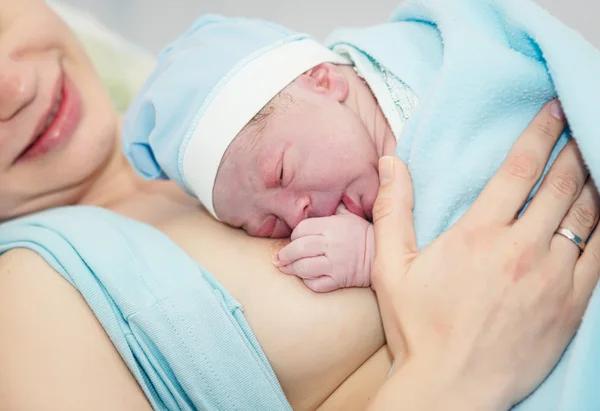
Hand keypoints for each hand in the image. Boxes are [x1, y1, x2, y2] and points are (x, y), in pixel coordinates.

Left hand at [274, 212, 373, 291]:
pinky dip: (308, 282)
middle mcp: (330, 244)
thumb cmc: (363, 233)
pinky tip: (305, 278)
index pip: (301, 230)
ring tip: (284, 269)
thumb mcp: (349, 215)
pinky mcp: (339, 279)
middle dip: (284, 255)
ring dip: (291, 269)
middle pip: (298, 249)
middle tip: (278, 259)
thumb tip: (319, 198)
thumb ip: (333, 209)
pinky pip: (316, 284)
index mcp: (330, 226)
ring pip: (304, 268)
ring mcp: (334, 263)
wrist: (382, 254)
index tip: (293, 240)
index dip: (294, 236)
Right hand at [371, 100, 599, 408]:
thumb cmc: (418, 327)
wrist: (452, 388)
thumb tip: (391, 161)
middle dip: (573, 148)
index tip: (554, 110)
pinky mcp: (571, 304)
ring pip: (586, 215)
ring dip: (593, 181)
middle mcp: (521, 249)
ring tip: (595, 159)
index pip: (519, 169)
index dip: (540, 133)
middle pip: (561, 185)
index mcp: (477, 235)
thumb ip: (393, 209)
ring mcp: (552, 277)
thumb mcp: (391, 268)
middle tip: (581, 125)